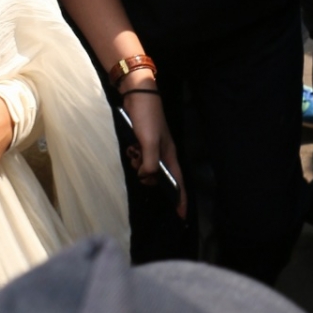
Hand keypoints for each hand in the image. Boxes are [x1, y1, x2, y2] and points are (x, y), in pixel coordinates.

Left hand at [120, 88, 186, 217]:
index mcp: (170, 155)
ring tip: (133, 149)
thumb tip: (145, 177)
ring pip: (146, 168)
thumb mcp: (149, 143)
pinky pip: (139, 158)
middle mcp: (164, 154)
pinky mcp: (143, 142)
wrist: (138, 95)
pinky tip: (130, 146)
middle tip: (139, 164)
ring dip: (137, 164)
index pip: (179, 183)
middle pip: (158, 177)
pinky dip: (133, 155)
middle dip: (147, 176)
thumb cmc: (146, 118)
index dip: (181, 200)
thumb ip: (149, 163)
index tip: (182, 217)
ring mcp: (153, 148)